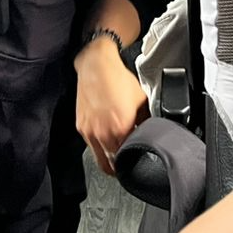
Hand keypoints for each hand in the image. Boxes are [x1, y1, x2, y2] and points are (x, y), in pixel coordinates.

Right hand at [76, 34, 149, 175]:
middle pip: (112, 165)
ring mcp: (90, 131)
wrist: (96, 65)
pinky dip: (98, 147)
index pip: (128, 158)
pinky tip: (106, 139)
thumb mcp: (141, 99)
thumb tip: (151, 131)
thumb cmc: (117, 79)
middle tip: (126, 167)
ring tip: (116, 158)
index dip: (133, 162)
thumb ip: (146, 120)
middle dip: (120, 167)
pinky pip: (91, 145)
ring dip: (108, 160)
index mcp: (121, 128)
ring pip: (99, 159)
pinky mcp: (81, 126)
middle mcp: (104, 133)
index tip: (136, 162)